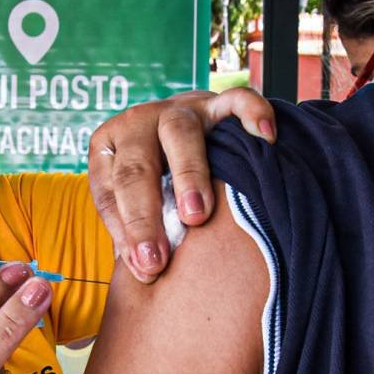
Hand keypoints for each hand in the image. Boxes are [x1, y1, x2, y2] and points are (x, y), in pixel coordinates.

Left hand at [88, 88, 275, 283]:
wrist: (185, 124)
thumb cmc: (157, 175)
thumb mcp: (135, 196)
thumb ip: (133, 228)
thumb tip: (144, 273)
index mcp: (108, 147)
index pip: (109, 191)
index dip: (124, 231)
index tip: (144, 268)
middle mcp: (139, 123)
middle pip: (136, 167)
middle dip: (144, 217)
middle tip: (158, 259)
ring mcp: (180, 109)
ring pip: (180, 134)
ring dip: (188, 175)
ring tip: (196, 215)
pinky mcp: (217, 102)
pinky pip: (236, 100)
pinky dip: (251, 115)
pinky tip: (265, 138)